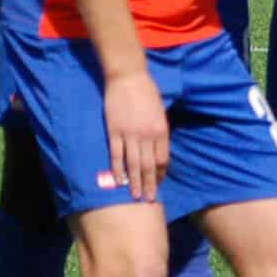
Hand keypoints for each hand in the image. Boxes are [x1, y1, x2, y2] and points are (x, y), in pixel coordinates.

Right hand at [104, 71, 169, 202]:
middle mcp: (147, 136)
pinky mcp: (114, 132)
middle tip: (149, 199)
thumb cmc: (147, 92)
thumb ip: (160, 130)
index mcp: (161, 130)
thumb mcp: (160, 112)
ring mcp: (129, 135)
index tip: (157, 183)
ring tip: (135, 196)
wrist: (128, 77)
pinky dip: (117, 169)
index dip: (159, 173)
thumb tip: (159, 149)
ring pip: (133, 164)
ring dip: (134, 182)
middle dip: (149, 184)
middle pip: (148, 166)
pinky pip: (116, 155)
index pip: (162, 159)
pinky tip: (118, 181)